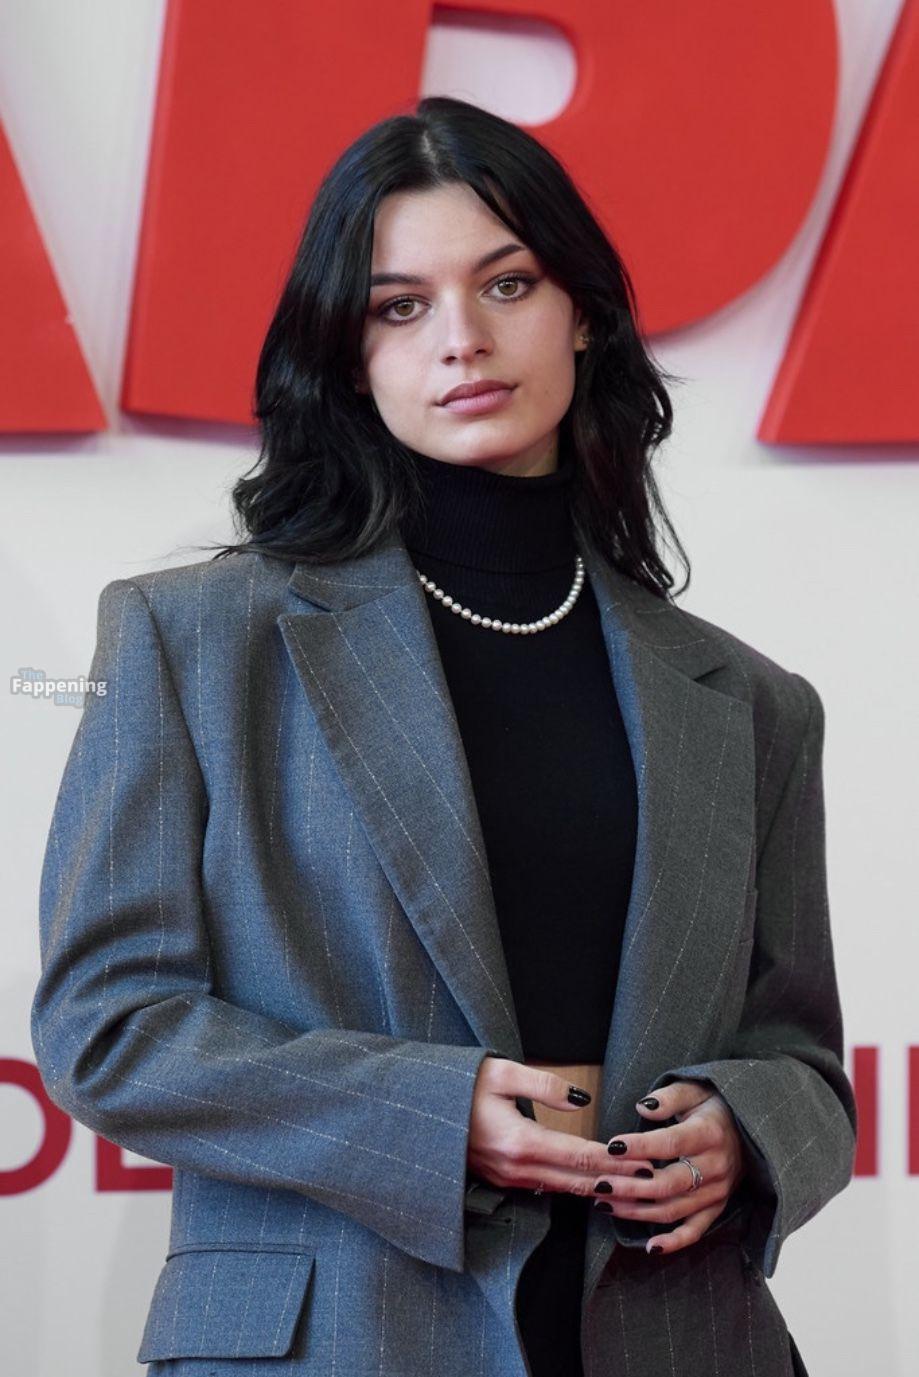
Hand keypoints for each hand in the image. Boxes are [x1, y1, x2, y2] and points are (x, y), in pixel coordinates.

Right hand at [468, 1056, 656, 1192]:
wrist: (420, 1109)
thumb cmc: (460, 1085)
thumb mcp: (502, 1073)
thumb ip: (545, 1085)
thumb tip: (582, 1100)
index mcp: (521, 1142)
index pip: (581, 1157)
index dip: (616, 1162)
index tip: (646, 1163)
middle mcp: (517, 1168)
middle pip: (579, 1181)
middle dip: (619, 1183)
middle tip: (654, 1182)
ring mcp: (508, 1178)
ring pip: (564, 1189)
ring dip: (600, 1189)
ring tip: (633, 1188)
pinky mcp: (502, 1178)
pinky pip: (547, 1188)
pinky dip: (575, 1188)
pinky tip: (593, 1187)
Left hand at [593, 1078, 749, 1255]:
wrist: (750, 1128)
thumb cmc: (715, 1105)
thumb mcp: (695, 1089)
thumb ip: (669, 1097)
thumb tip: (642, 1107)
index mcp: (709, 1134)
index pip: (670, 1144)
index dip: (640, 1147)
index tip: (611, 1147)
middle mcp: (715, 1167)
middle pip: (667, 1183)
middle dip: (629, 1186)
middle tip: (598, 1183)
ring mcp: (718, 1192)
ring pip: (674, 1209)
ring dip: (637, 1212)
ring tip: (604, 1205)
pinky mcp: (718, 1207)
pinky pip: (696, 1231)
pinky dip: (675, 1242)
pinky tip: (650, 1248)